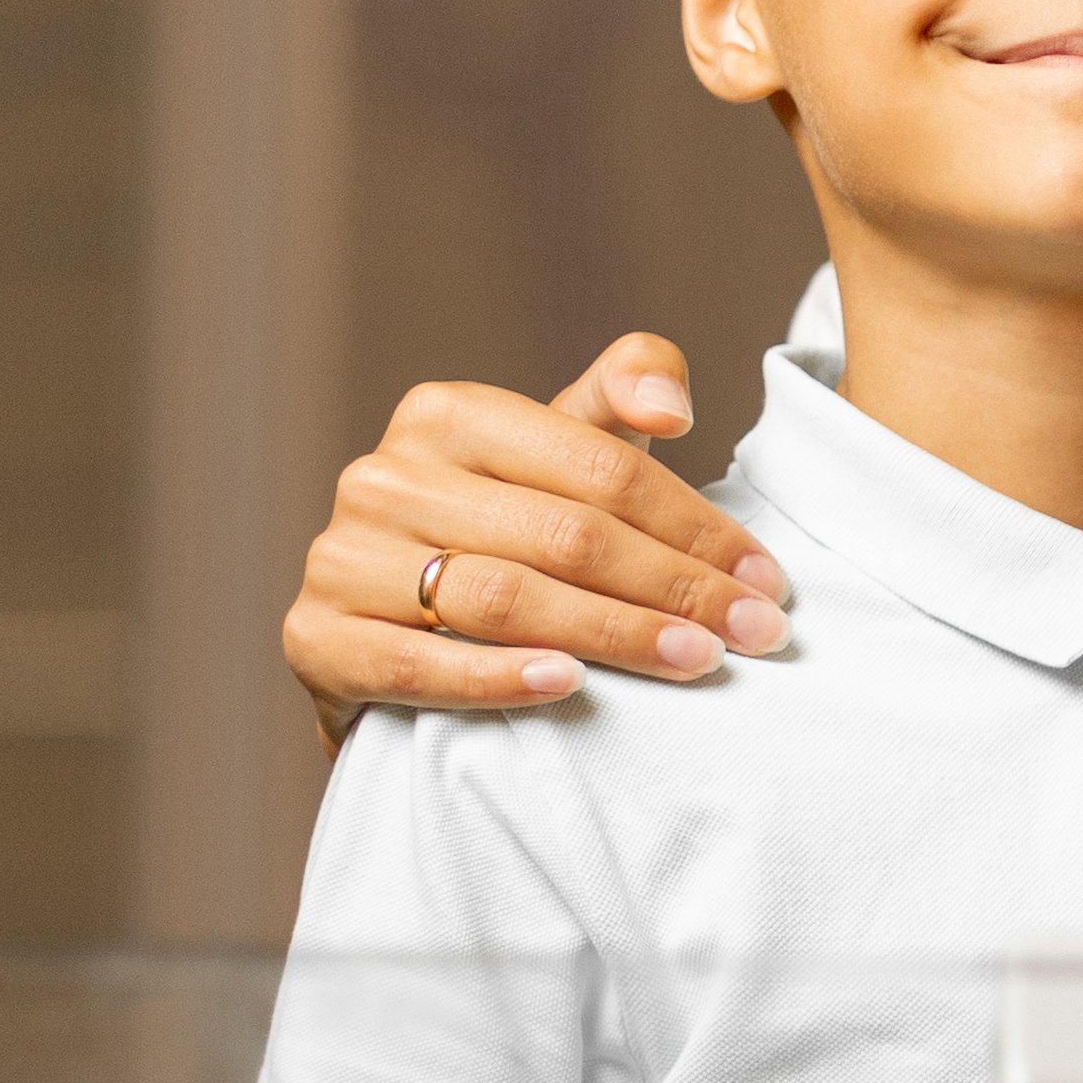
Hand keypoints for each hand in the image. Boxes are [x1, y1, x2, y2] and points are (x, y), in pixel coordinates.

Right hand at [286, 335, 791, 715]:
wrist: (397, 641)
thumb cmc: (509, 535)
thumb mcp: (563, 456)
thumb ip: (619, 396)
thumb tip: (670, 407)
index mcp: (448, 415)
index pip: (601, 469)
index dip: (696, 525)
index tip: (768, 580)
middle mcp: (383, 476)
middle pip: (563, 536)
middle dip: (675, 589)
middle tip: (757, 636)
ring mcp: (339, 557)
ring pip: (499, 597)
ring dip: (611, 635)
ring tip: (695, 663)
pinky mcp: (314, 639)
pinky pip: (414, 664)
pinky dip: (494, 677)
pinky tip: (567, 686)